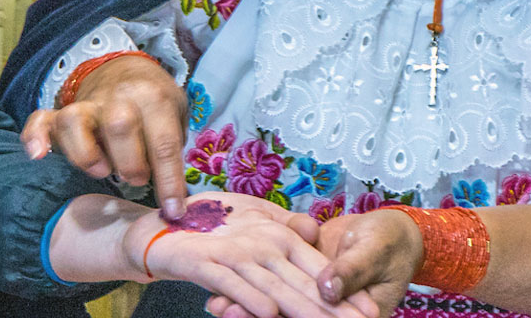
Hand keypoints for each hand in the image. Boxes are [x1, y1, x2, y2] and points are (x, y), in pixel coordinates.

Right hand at [21, 53, 191, 217]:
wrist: (126, 70)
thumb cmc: (156, 105)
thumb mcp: (176, 116)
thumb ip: (172, 150)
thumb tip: (175, 202)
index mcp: (151, 97)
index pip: (163, 142)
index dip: (169, 181)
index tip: (173, 212)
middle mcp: (117, 98)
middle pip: (119, 125)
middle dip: (130, 162)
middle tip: (137, 179)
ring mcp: (86, 105)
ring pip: (74, 121)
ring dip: (86, 154)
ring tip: (101, 172)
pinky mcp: (61, 113)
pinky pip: (40, 120)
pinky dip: (35, 137)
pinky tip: (37, 156)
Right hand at [119, 194, 346, 317]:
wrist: (161, 231)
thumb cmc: (212, 227)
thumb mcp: (255, 221)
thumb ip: (287, 228)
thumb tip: (315, 230)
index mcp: (279, 235)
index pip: (319, 270)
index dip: (344, 294)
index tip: (369, 314)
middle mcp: (262, 242)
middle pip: (304, 283)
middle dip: (334, 309)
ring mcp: (234, 253)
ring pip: (275, 287)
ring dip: (302, 309)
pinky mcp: (206, 263)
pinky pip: (233, 284)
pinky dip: (251, 299)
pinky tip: (269, 313)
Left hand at [205, 209, 416, 317]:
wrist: (387, 233)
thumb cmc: (390, 244)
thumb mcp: (373, 254)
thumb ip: (350, 271)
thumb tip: (327, 289)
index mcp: (351, 316)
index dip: (290, 317)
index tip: (266, 315)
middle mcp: (325, 311)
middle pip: (288, 316)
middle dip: (257, 316)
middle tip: (228, 311)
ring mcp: (309, 297)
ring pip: (276, 306)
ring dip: (246, 307)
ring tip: (217, 304)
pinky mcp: (297, 279)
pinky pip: (272, 287)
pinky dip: (250, 287)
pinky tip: (223, 287)